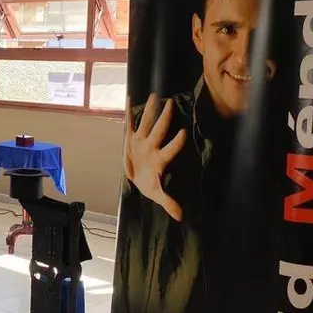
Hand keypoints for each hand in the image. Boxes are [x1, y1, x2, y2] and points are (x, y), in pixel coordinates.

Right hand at [124, 94, 186, 221]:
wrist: (137, 179)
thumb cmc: (149, 184)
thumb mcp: (157, 193)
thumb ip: (168, 202)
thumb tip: (180, 217)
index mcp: (159, 159)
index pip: (169, 150)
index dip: (176, 143)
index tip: (184, 133)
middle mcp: (152, 147)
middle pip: (159, 130)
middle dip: (165, 118)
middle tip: (171, 103)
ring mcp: (142, 141)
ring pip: (147, 123)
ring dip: (151, 110)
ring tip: (155, 96)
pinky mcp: (132, 138)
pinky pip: (130, 123)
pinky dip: (129, 111)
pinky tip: (130, 98)